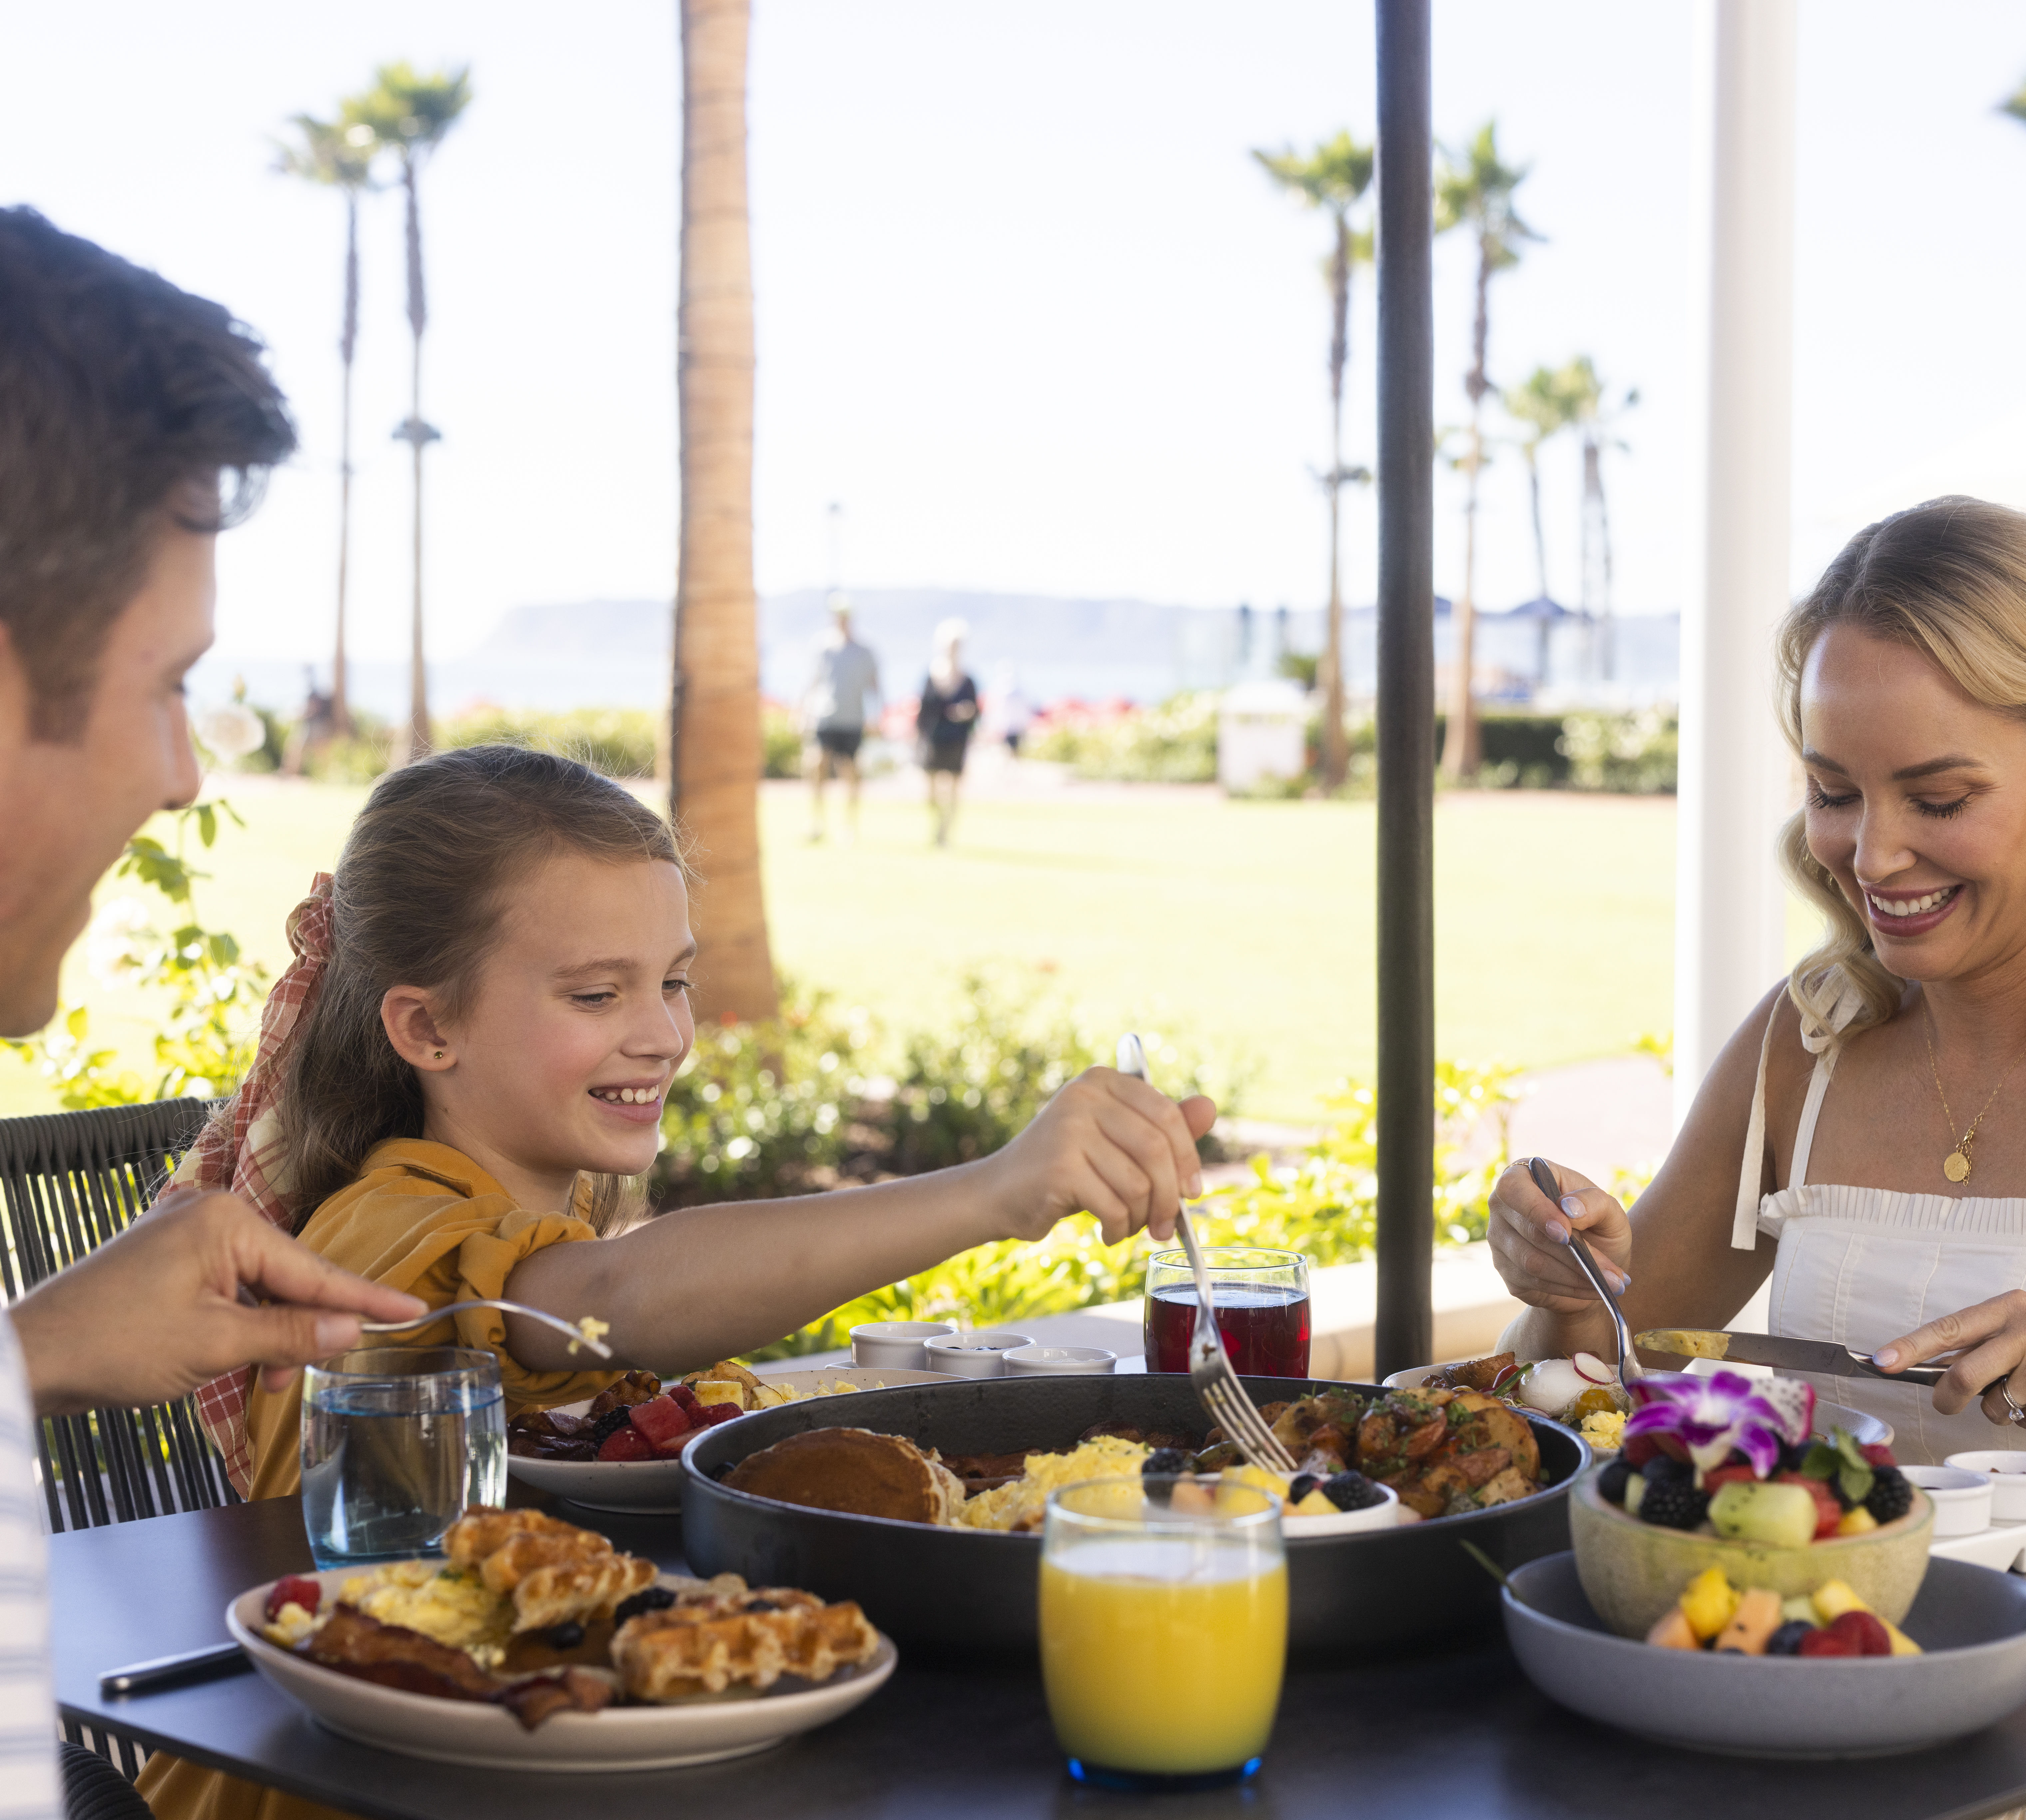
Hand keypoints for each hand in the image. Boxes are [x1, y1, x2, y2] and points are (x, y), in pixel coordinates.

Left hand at [10, 1187, 425, 1415]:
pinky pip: (225, 1292)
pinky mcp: (167, 1261)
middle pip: (286, 1279)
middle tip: (292, 1382)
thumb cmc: (112, 1345)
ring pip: (257, 1291)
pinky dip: (236, 1330)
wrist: (28, 1357)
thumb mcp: (214, 1346)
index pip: (314, 1269)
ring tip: (252, 1384)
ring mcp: (185, 1235)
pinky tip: (229, 1363)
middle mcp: (209, 1215)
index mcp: (226, 1221)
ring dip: (265, 1338)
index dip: (366, 1298)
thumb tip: (353, 1330)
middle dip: (298, 1332)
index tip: (415, 1310)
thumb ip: (291, 1334)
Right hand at [981, 1066, 1216, 1245]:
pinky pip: (1114, 1206)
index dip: (1188, 1157)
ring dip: (1141, 1217)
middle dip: (1170, 1196)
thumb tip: (1209, 1107)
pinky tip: (1106, 1232)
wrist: (1000, 1193)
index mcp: (1102, 1081)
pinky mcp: (1060, 1166)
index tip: (1192, 1191)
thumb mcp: (1116, 1143)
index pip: (1166, 1114)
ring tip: (1127, 1225)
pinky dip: (1119, 1228)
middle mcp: (1084, 1095)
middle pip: (1156, 1149)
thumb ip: (1162, 1127)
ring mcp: (1069, 1128)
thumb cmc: (1067, 1169)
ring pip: (1138, 1183)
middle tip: (1166, 1226)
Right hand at [1486, 1157, 1631, 1313]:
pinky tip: (1593, 1289)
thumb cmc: (1597, 1225)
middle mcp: (1502, 1207)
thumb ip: (1594, 1202)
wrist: (1592, 1262)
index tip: (1566, 1233)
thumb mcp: (1609, 1210)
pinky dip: (1568, 1288)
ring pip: (1531, 1262)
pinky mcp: (1506, 1271)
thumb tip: (1569, 1208)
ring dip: (1575, 1275)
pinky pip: (1534, 1283)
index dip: (1536, 1210)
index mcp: (1523, 1177)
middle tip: (1613, 1273)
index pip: (1513, 1188)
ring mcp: (1499, 1240)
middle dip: (1574, 1256)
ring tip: (1612, 1284)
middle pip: (1528, 1232)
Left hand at [1872, 1291, 2025, 1425]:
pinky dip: (2024, 1417)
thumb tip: (1922, 1369)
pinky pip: (2025, 1418)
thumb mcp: (2007, 1326)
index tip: (1881, 1361)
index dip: (1910, 1347)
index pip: (1947, 1329)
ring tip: (2016, 1391)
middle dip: (1946, 1398)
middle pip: (1965, 1374)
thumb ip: (1972, 1346)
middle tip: (1945, 1403)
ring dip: (1999, 1410)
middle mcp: (2025, 1331)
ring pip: (1999, 1406)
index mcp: (2004, 1309)